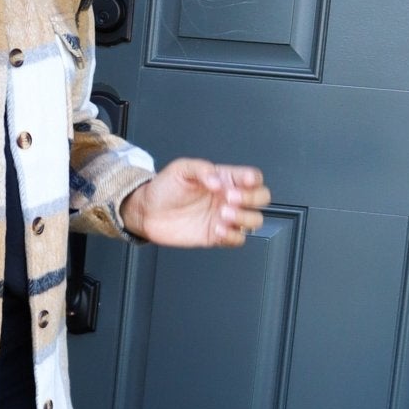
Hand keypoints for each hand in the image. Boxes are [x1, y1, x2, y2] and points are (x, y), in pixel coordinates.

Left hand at [120, 159, 270, 246]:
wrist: (147, 211)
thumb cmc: (164, 188)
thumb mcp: (181, 169)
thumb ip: (202, 170)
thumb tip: (217, 180)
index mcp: (223, 179)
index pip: (252, 177)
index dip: (253, 179)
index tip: (244, 181)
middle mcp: (228, 198)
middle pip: (261, 198)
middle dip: (251, 198)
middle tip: (230, 198)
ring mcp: (224, 218)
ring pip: (254, 220)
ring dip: (244, 217)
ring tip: (223, 214)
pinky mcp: (216, 236)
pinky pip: (237, 239)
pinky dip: (233, 236)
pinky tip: (218, 229)